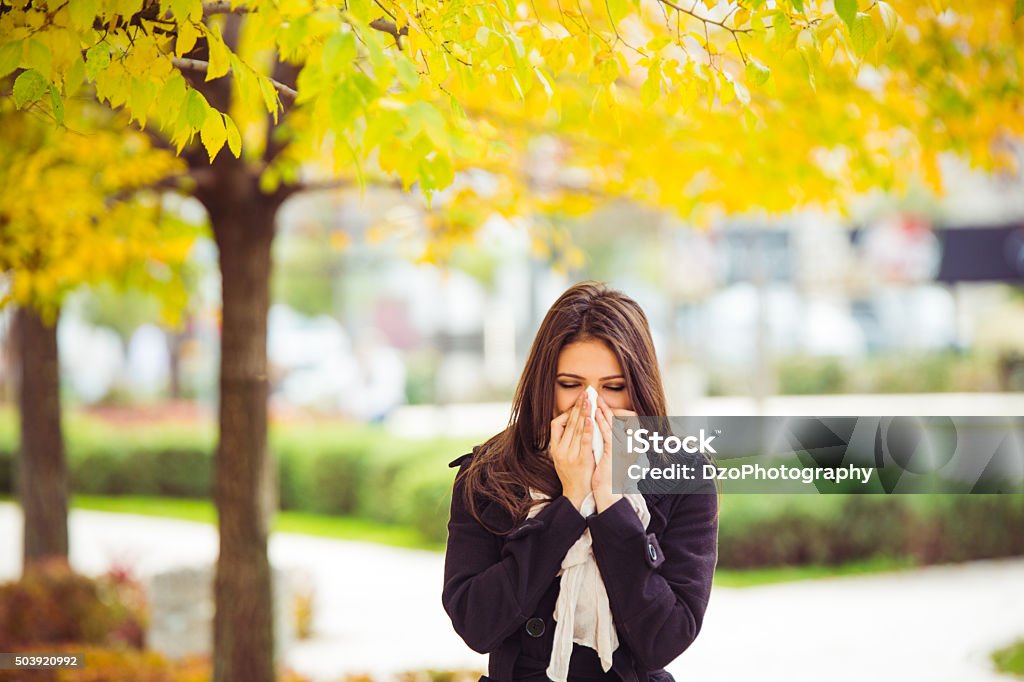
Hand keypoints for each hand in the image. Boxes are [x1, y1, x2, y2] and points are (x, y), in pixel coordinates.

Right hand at [549, 390, 596, 512]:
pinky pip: (584, 441)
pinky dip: (587, 429)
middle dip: (577, 407)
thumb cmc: (572, 476)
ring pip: (576, 429)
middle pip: (569, 423)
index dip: (567, 412)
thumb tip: (573, 427)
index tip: (576, 403)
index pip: (556, 424)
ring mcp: (570, 455)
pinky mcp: (581, 460)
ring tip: (588, 400)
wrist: (576, 495)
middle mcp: (560, 450)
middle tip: (585, 393)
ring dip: (583, 413)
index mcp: (554, 449)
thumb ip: (566, 444)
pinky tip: (590, 418)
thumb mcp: (563, 459)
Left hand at [592, 396, 636, 512]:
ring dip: (603, 410)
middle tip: (596, 396)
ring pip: (612, 424)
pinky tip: (594, 413)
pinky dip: (601, 421)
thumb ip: (613, 443)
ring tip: (594, 400)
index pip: (625, 422)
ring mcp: (623, 448)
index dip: (612, 411)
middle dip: (606, 407)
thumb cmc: (609, 475)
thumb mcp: (613, 456)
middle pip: (618, 420)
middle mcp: (630, 445)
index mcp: (631, 446)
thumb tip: (607, 430)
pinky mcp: (614, 452)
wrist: (607, 492)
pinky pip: (607, 433)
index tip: (602, 404)